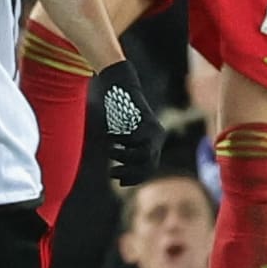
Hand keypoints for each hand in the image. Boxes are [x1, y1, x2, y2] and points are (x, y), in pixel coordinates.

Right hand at [91, 59, 163, 180]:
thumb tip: (115, 171)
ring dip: (123, 157)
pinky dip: (120, 142)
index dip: (135, 177)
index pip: (149, 167)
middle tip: (111, 173)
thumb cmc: (116, 110)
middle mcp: (158, 137)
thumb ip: (121, 149)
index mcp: (153, 141)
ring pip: (144, 156)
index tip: (119, 182)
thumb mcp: (119, 133)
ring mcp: (154, 130)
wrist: (120, 85)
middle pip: (149, 165)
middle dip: (129, 173)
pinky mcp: (147, 122)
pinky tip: (109, 138)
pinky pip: (134, 140)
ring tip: (109, 152)